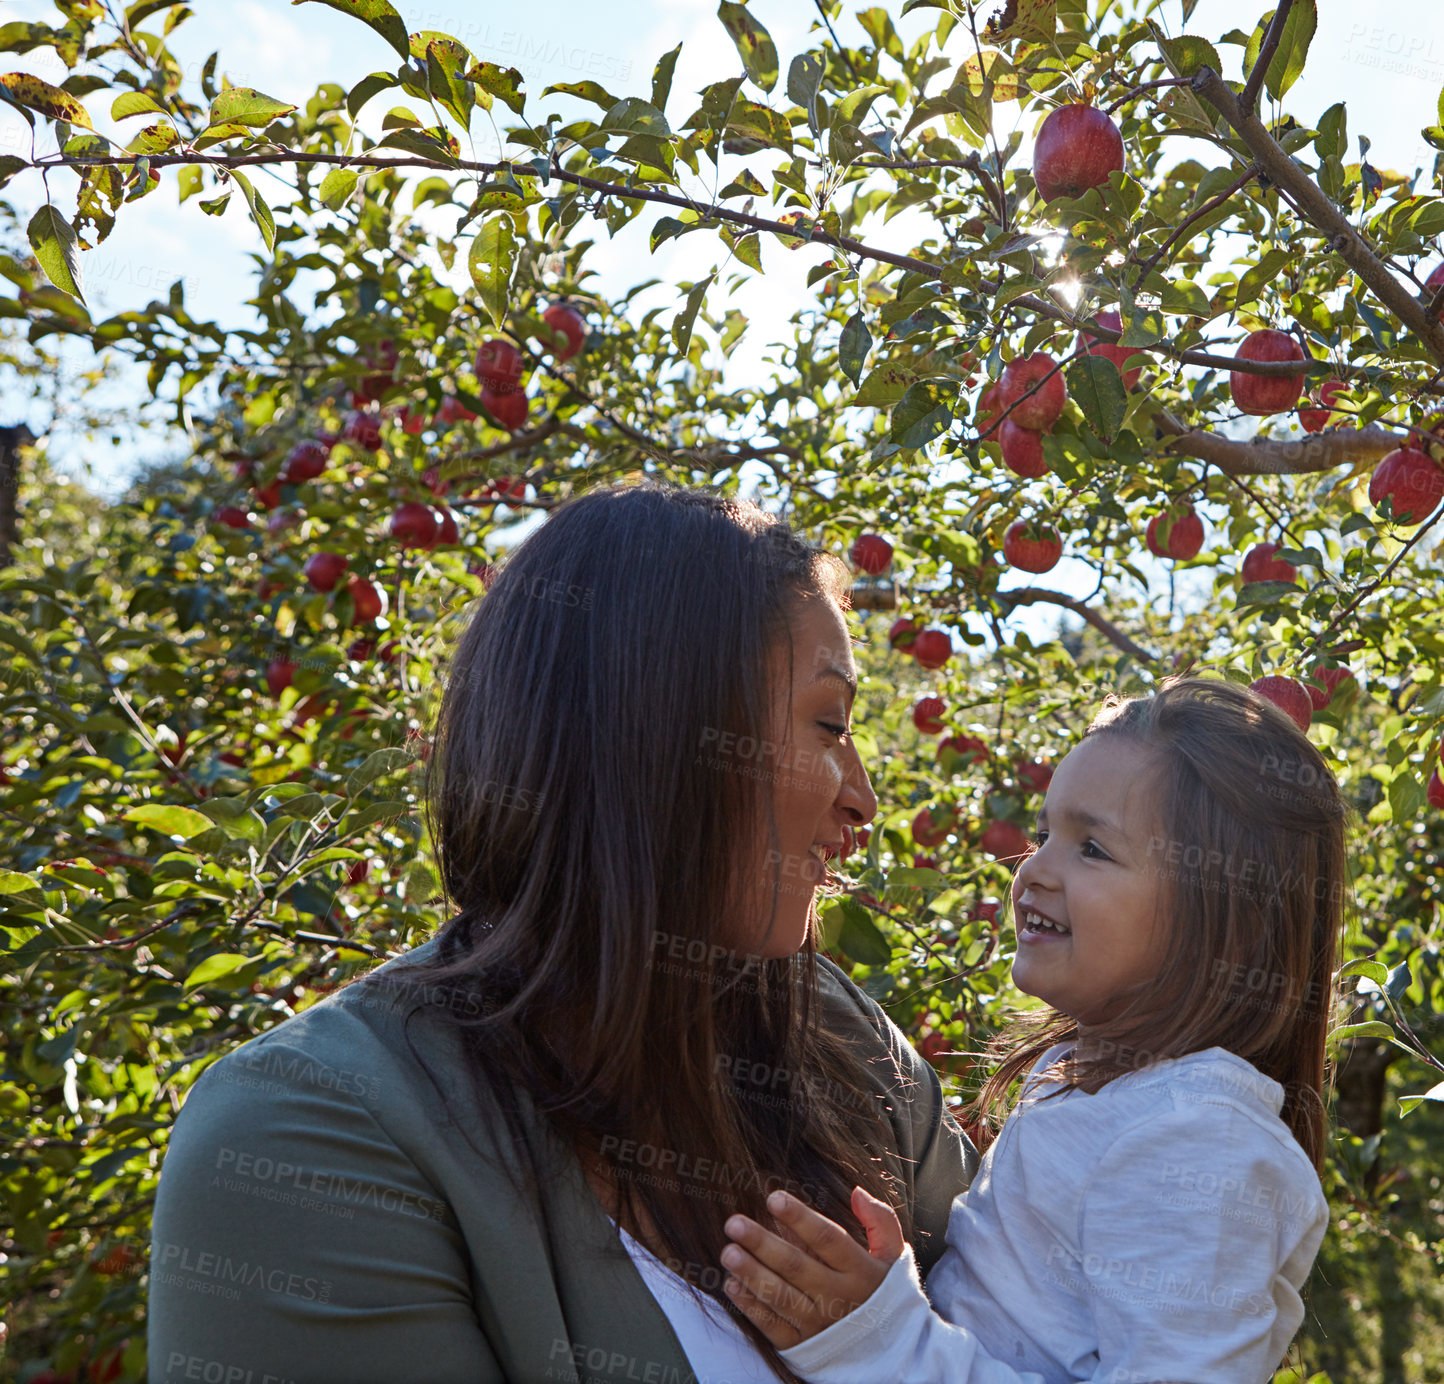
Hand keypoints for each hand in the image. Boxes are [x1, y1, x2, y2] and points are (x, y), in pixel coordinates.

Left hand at [719, 1185, 905, 1348]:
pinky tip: (732, 1285)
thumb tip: (857, 1192)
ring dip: (752, 1274)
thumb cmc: (883, 1293)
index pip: (827, 1239)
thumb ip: (880, 1221)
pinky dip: (752, 1307)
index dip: (800, 1218)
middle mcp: (838, 1298)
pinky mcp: (802, 1346)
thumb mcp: (893, 1257)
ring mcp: (819, 1324)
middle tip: (734, 1223)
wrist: (890, 1354)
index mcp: (860, 1271)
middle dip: (763, 1243)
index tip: (774, 1198)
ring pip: (781, 1297)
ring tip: (728, 1252)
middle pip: (796, 1266)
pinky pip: (774, 1326)